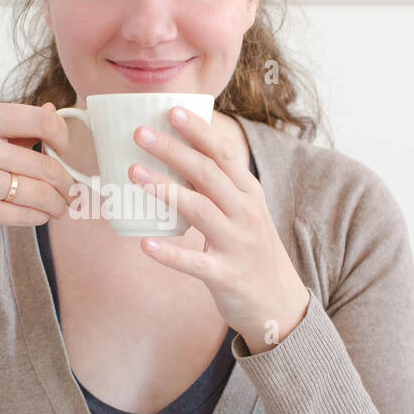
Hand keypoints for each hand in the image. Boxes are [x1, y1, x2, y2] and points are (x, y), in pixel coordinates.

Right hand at [0, 101, 74, 265]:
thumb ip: (4, 125)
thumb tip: (52, 113)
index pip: (40, 118)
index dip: (64, 136)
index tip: (67, 150)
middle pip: (45, 163)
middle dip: (65, 182)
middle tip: (69, 190)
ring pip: (38, 192)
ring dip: (56, 204)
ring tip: (58, 207)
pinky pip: (21, 215)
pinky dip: (36, 217)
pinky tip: (38, 216)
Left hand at [131, 106, 309, 354]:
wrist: (281, 303)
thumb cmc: (252, 250)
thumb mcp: (244, 212)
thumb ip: (219, 186)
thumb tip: (179, 155)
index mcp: (248, 194)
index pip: (223, 154)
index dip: (198, 131)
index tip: (171, 110)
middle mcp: (245, 214)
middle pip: (207, 174)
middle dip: (172, 150)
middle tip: (139, 133)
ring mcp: (237, 244)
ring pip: (199, 210)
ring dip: (165, 189)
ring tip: (133, 173)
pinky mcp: (226, 276)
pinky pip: (194, 263)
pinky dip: (170, 254)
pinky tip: (144, 244)